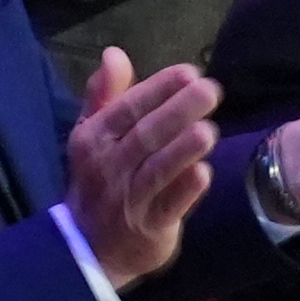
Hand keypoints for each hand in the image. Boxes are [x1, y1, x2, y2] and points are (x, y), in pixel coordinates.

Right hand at [60, 54, 216, 275]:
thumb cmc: (100, 178)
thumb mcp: (93, 134)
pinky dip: (185, 191)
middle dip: (177, 110)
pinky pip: (168, 207)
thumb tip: (114, 53)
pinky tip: (203, 174)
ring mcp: (128, 198)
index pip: (127, 108)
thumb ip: (106, 94)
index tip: (189, 72)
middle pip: (145, 135)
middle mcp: (109, 166)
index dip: (158, 89)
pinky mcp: (149, 227)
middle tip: (210, 90)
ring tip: (208, 129)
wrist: (89, 247)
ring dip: (182, 150)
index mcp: (95, 138)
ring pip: (157, 170)